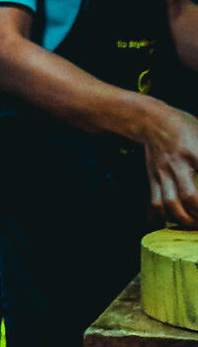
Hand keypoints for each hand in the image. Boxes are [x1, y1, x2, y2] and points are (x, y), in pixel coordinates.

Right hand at [138, 98, 197, 226]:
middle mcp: (177, 164)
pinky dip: (161, 216)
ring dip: (183, 219)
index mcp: (195, 151)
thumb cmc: (185, 127)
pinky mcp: (152, 178)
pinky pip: (154, 201)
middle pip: (189, 196)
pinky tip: (169, 222)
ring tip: (194, 224)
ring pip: (169, 203)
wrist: (153, 122)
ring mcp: (162, 172)